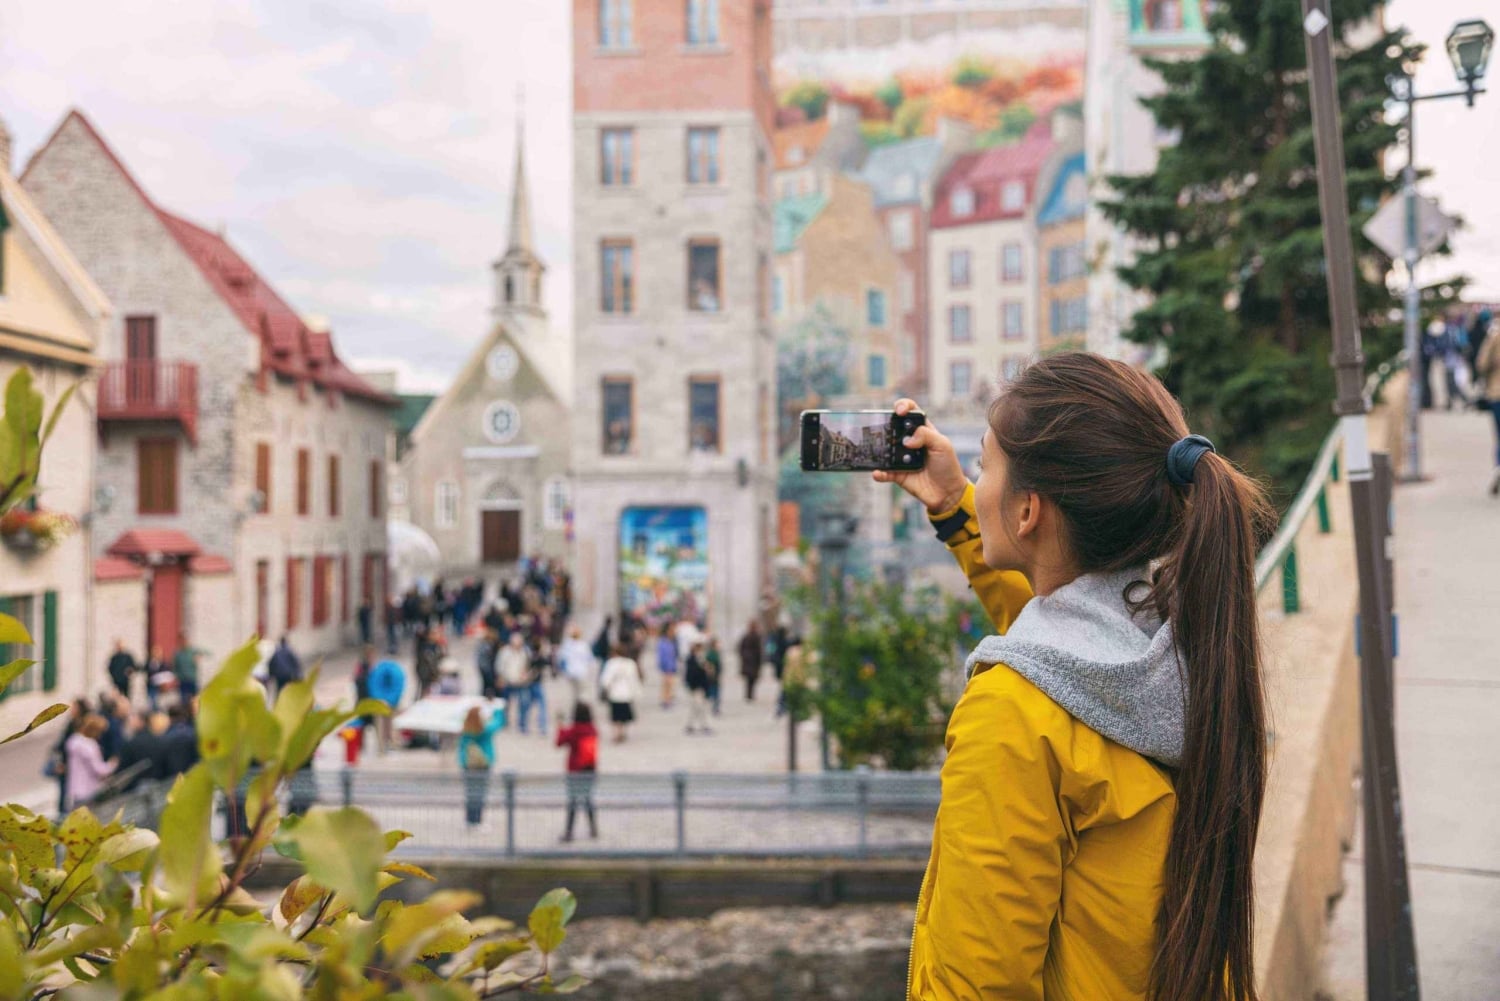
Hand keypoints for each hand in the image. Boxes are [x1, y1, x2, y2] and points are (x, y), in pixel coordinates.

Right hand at [873, 399, 970, 514]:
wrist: (947, 493)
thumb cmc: (948, 466)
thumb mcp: (943, 445)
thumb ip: (926, 435)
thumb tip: (907, 440)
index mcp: (922, 430)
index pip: (910, 412)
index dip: (903, 406)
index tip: (900, 411)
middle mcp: (909, 442)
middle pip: (892, 427)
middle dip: (886, 425)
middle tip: (885, 429)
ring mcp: (901, 458)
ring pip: (885, 449)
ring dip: (879, 448)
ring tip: (880, 450)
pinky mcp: (897, 474)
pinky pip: (883, 472)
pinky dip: (879, 472)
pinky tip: (878, 472)